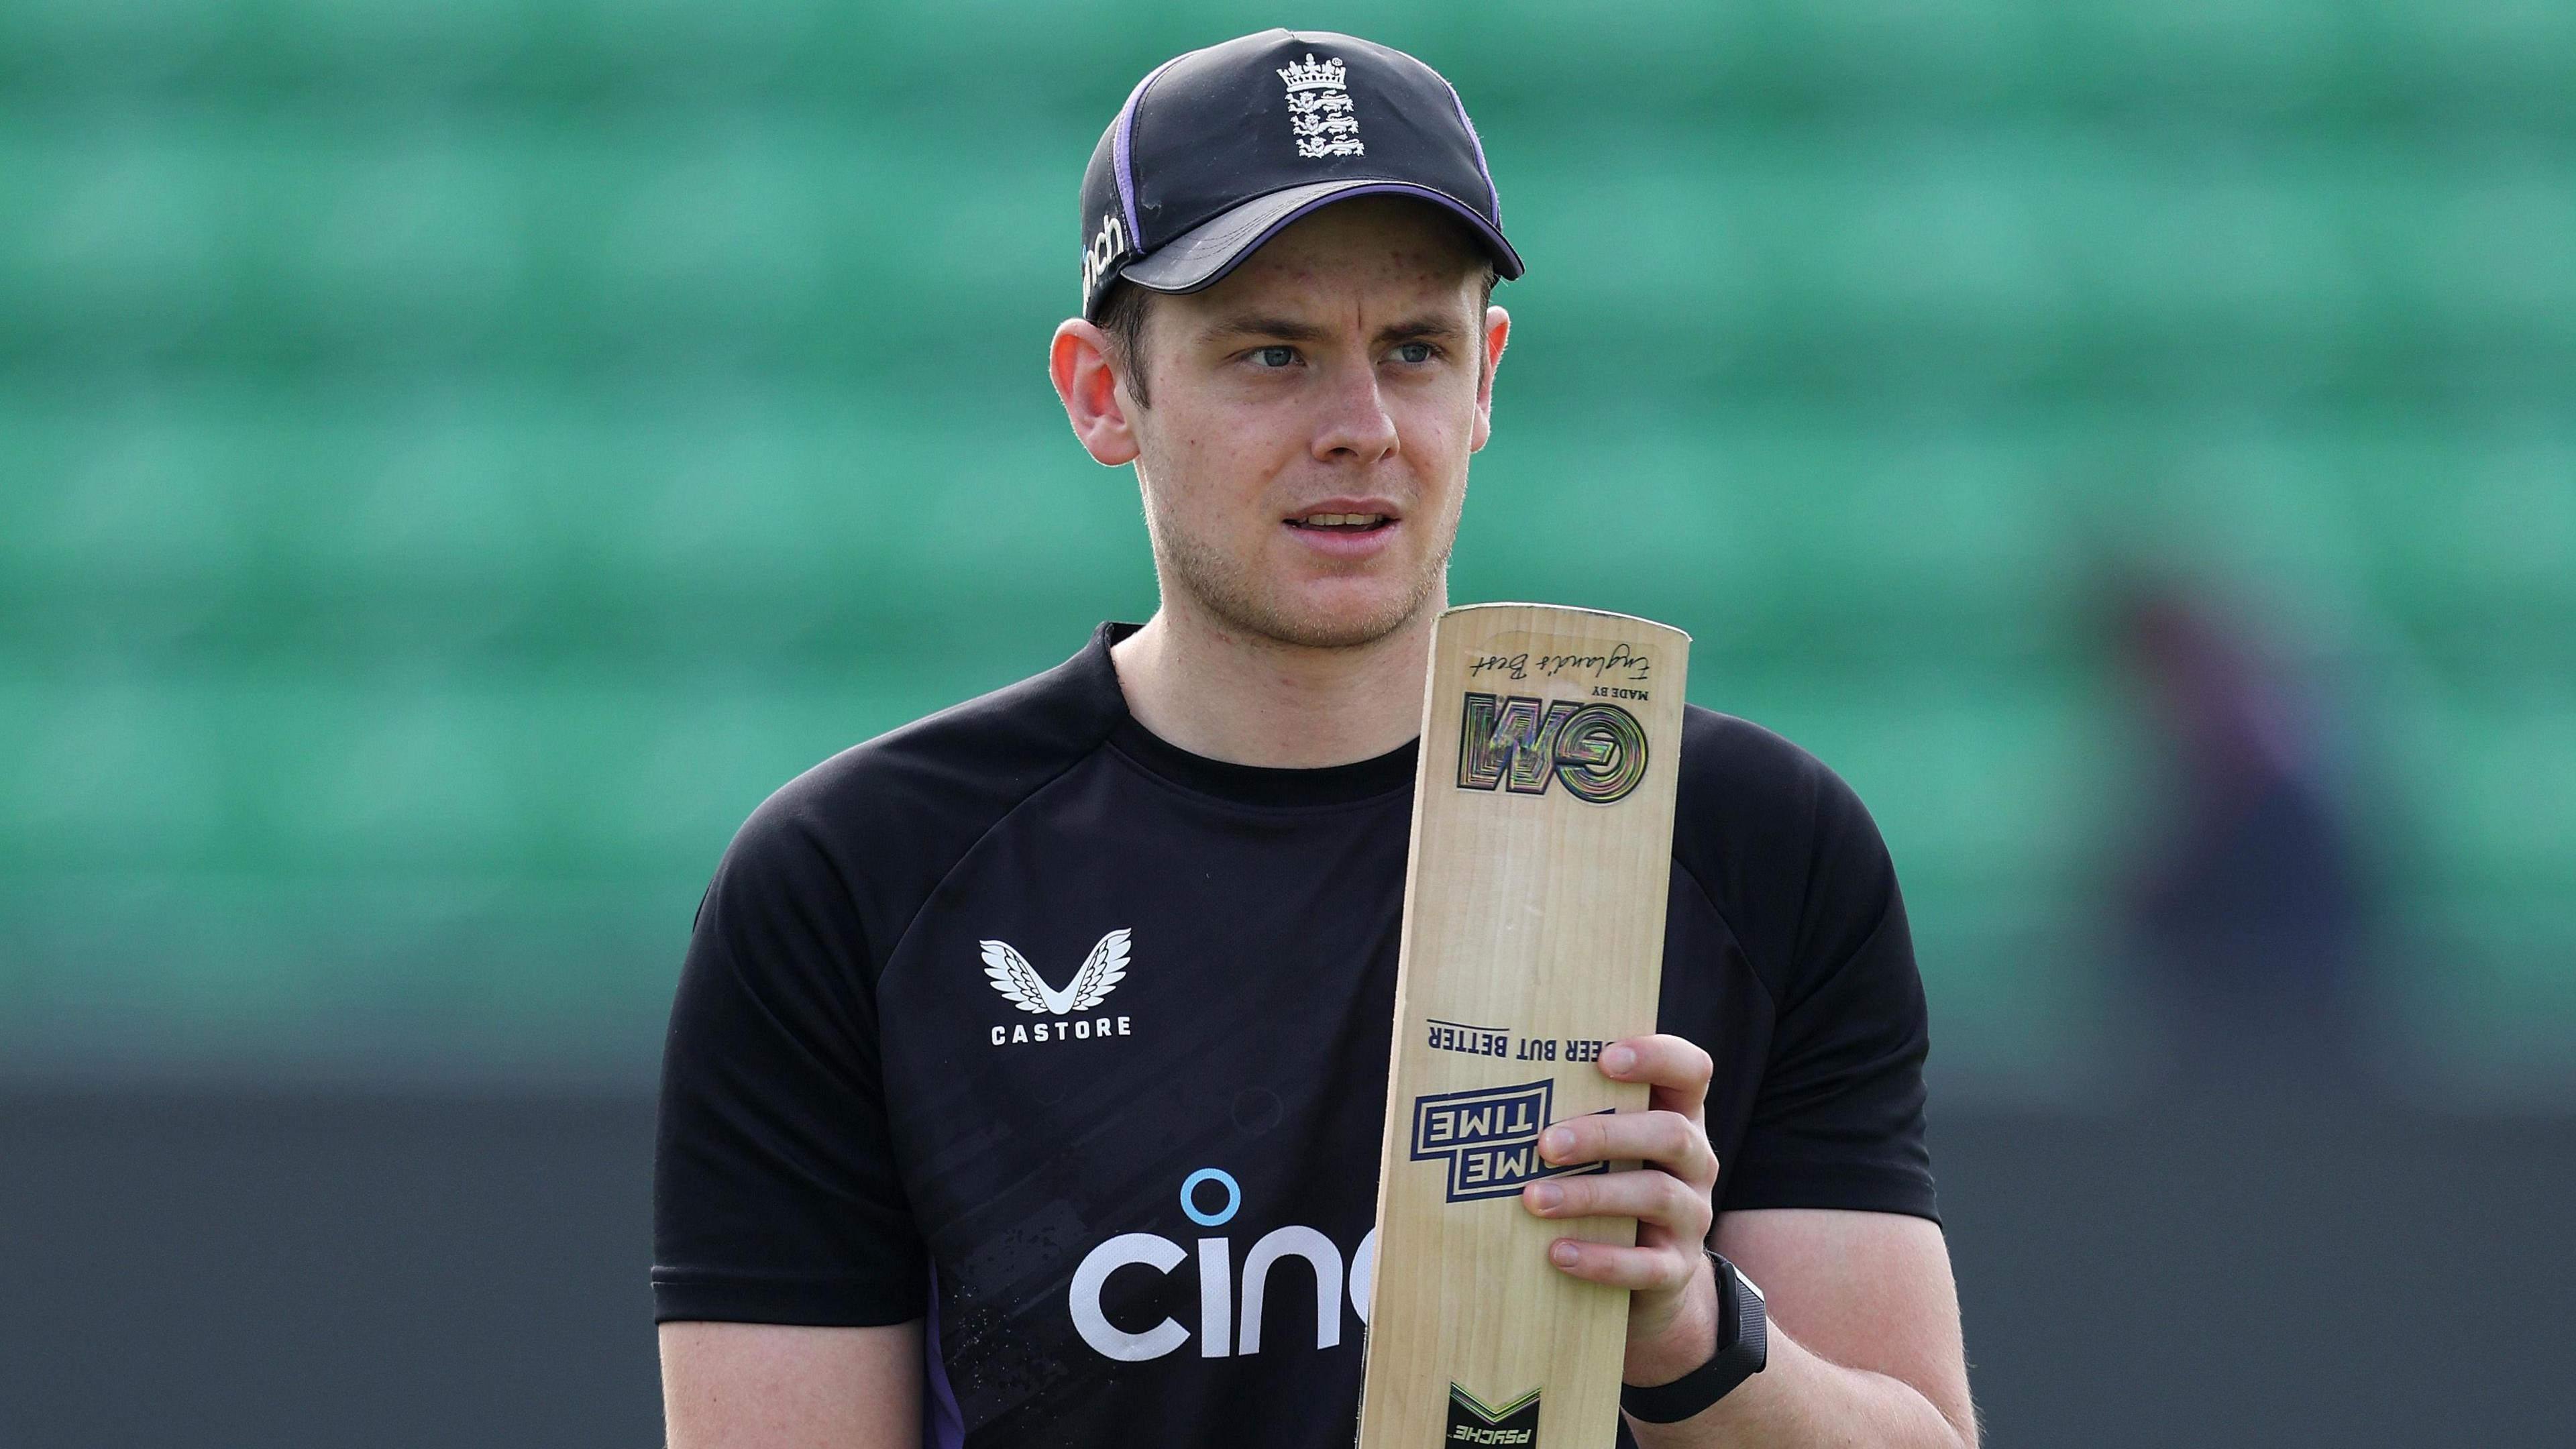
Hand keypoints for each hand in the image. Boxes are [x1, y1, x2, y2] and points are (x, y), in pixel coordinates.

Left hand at [1520, 1034, 1721, 1386]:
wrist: (1643, 1275)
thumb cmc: (1608, 1183)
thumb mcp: (1604, 1144)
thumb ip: (1570, 1110)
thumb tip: (1484, 1090)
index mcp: (1679, 1114)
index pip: (1690, 1069)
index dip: (1656, 1057)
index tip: (1602, 1058)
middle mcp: (1695, 1161)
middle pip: (1670, 1133)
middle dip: (1604, 1134)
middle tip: (1544, 1143)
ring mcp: (1692, 1215)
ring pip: (1657, 1195)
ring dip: (1590, 1194)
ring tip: (1534, 1199)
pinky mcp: (1676, 1268)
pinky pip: (1647, 1265)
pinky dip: (1600, 1259)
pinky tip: (1557, 1252)